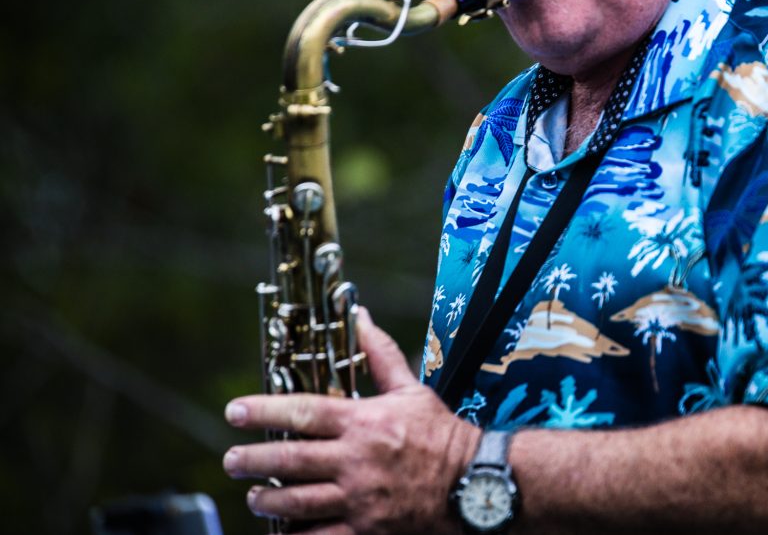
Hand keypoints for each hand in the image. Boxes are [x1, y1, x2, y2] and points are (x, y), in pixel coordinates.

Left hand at [222, 310, 480, 533]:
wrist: (472, 484)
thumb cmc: (441, 434)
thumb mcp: (412, 389)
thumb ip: (380, 356)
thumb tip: (361, 318)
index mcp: (363, 423)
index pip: (303, 413)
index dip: (264, 411)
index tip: (235, 412)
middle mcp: (355, 461)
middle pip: (290, 461)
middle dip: (253, 461)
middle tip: (231, 461)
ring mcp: (359, 500)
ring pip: (298, 503)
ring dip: (268, 500)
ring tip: (253, 497)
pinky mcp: (366, 531)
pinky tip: (283, 533)